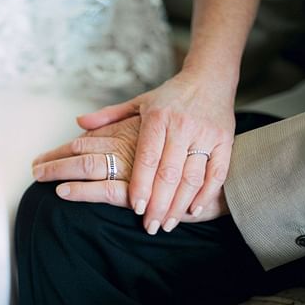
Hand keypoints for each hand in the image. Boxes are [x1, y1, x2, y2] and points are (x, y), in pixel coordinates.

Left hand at [32, 115, 228, 223]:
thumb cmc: (170, 96)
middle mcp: (181, 126)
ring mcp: (205, 134)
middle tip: (150, 226)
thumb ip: (109, 116)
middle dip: (159, 204)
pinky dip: (206, 195)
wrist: (210, 78)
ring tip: (167, 224)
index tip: (136, 208)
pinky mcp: (225, 141)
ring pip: (192, 177)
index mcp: (158, 118)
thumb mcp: (139, 103)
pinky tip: (193, 211)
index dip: (142, 185)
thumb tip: (79, 123)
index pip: (148, 158)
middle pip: (169, 173)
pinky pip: (217, 174)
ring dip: (180, 205)